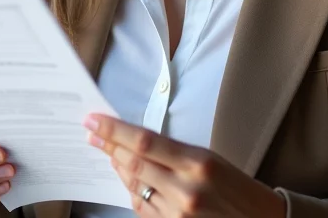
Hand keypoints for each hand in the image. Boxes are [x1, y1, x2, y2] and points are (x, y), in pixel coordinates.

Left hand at [83, 114, 285, 216]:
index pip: (145, 141)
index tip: (94, 119)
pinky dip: (132, 191)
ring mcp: (178, 215)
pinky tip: (126, 178)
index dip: (115, 130)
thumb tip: (135, 142)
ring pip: (135, 187)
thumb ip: (173, 152)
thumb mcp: (209, 159)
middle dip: (108, 145)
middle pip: (134, 163)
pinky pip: (143, 209)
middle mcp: (185, 189)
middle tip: (91, 132)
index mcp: (198, 162)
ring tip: (106, 150)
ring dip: (117, 167)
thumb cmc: (236, 187)